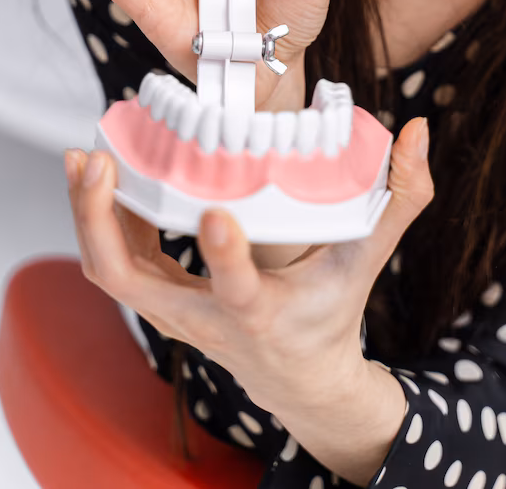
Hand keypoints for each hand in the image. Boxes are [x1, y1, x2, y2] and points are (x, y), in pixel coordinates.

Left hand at [65, 116, 432, 417]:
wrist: (298, 375)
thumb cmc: (333, 312)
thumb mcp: (369, 259)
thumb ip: (399, 198)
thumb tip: (418, 131)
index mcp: (262, 314)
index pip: (238, 292)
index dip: (224, 257)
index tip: (215, 214)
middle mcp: (205, 320)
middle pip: (130, 282)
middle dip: (101, 222)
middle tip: (97, 161)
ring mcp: (174, 313)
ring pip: (111, 271)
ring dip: (89, 215)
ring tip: (87, 156)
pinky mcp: (161, 301)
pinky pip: (119, 262)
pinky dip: (106, 219)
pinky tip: (111, 173)